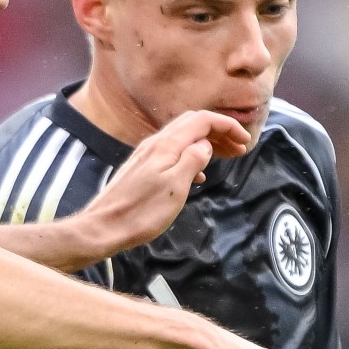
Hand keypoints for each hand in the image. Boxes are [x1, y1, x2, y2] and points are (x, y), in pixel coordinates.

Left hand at [71, 110, 249, 260]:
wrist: (103, 227)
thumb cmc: (140, 212)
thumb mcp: (175, 187)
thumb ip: (193, 160)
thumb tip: (205, 145)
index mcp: (167, 145)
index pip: (202, 120)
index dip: (227, 126)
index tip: (245, 141)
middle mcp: (156, 144)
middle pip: (193, 125)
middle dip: (219, 132)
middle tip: (240, 148)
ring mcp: (147, 156)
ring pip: (183, 138)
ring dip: (207, 143)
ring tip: (226, 157)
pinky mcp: (142, 169)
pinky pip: (173, 153)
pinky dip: (192, 156)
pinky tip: (199, 175)